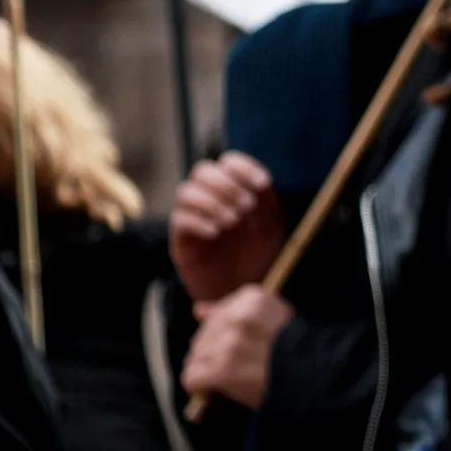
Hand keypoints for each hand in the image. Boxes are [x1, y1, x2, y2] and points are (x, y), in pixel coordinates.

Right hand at [171, 153, 284, 303]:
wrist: (242, 289)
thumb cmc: (258, 255)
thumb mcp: (270, 227)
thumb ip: (267, 203)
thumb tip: (263, 182)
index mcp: (234, 189)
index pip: (228, 161)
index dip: (243, 167)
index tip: (263, 184)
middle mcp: (210, 198)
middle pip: (202, 171)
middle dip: (226, 185)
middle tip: (246, 208)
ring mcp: (192, 216)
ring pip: (186, 191)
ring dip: (212, 202)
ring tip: (232, 223)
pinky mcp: (181, 238)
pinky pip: (179, 219)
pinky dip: (199, 221)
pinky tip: (216, 233)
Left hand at [182, 285, 293, 409]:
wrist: (318, 376)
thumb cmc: (299, 349)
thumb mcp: (274, 318)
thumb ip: (233, 310)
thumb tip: (199, 310)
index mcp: (253, 299)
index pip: (219, 312)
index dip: (228, 332)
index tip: (244, 344)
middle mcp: (238, 318)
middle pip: (204, 335)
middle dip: (214, 352)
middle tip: (238, 365)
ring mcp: (229, 344)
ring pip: (196, 357)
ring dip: (209, 369)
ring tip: (230, 378)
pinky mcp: (223, 370)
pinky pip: (192, 377)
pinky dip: (200, 386)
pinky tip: (214, 388)